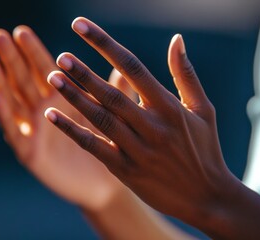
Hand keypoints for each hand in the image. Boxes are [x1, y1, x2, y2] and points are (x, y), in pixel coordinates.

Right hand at [0, 25, 129, 209]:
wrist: (103, 184)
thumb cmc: (107, 145)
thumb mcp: (109, 116)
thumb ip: (113, 92)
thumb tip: (123, 66)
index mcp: (61, 99)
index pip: (44, 69)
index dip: (33, 51)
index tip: (22, 31)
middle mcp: (43, 111)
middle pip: (24, 80)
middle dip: (12, 59)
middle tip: (0, 36)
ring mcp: (34, 131)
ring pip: (14, 103)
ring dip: (1, 82)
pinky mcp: (30, 153)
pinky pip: (16, 132)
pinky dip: (6, 115)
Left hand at [44, 17, 237, 229]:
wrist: (207, 197)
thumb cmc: (205, 149)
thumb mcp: (203, 109)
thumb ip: (185, 74)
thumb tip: (176, 39)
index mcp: (169, 107)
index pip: (132, 67)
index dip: (104, 44)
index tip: (80, 26)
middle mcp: (152, 126)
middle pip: (112, 94)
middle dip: (84, 73)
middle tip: (61, 57)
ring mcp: (138, 150)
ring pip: (101, 119)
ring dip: (75, 97)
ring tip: (53, 77)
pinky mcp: (126, 170)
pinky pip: (94, 147)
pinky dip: (72, 131)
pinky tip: (51, 116)